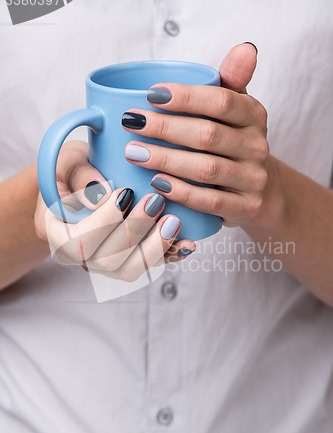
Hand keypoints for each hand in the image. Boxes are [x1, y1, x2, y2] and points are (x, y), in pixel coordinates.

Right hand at [35, 141, 194, 281]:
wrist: (83, 183)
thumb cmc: (75, 169)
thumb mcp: (68, 161)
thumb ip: (78, 175)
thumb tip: (100, 194)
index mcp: (56, 233)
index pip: (78, 243)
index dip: (104, 223)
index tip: (125, 192)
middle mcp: (80, 255)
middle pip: (107, 261)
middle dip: (136, 232)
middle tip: (156, 201)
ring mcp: (104, 262)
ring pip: (129, 270)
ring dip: (155, 248)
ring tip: (174, 221)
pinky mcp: (128, 260)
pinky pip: (149, 266)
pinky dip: (170, 255)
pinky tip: (187, 242)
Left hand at [122, 43, 268, 227]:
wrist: (257, 189)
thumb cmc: (232, 143)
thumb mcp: (235, 111)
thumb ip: (231, 81)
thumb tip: (244, 48)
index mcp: (254, 115)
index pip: (222, 101)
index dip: (186, 97)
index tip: (151, 95)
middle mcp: (257, 146)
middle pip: (208, 135)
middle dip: (165, 128)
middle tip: (131, 123)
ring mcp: (253, 179)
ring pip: (206, 169)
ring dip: (166, 160)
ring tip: (133, 152)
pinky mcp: (245, 208)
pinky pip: (210, 201)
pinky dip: (181, 192)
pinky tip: (156, 183)